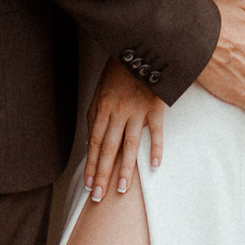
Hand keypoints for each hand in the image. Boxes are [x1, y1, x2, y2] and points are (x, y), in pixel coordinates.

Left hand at [84, 64, 163, 201]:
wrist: (139, 48)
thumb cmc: (118, 71)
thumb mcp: (100, 91)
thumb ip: (96, 116)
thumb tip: (90, 143)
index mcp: (102, 108)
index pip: (94, 143)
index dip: (91, 165)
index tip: (88, 184)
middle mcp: (117, 112)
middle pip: (108, 148)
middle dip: (102, 174)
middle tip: (99, 196)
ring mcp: (136, 110)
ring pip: (129, 145)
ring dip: (125, 169)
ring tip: (122, 189)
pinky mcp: (155, 107)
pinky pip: (155, 131)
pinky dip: (156, 148)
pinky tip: (154, 165)